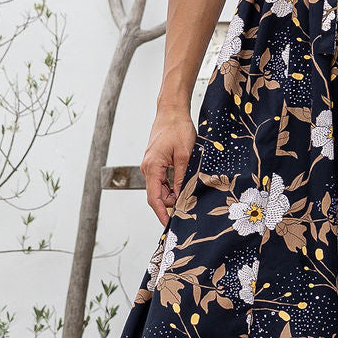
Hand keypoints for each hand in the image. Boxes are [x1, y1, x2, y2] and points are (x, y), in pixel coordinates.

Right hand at [141, 110, 196, 226]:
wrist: (171, 111)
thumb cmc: (178, 128)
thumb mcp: (185, 155)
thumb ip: (182, 177)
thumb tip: (182, 197)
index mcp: (152, 167)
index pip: (154, 198)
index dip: (161, 214)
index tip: (169, 226)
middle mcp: (148, 168)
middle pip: (157, 196)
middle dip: (171, 205)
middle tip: (188, 211)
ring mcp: (151, 166)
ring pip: (161, 189)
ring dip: (173, 195)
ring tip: (189, 198)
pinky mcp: (156, 162)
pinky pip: (163, 180)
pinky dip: (172, 186)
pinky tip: (184, 187)